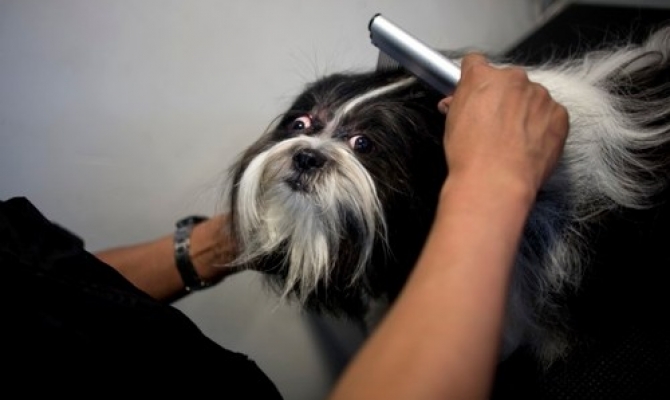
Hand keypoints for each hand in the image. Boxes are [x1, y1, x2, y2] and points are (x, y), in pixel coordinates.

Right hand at [439, 53, 568, 196]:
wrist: (495, 181)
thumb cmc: (471, 156)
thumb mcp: (451, 124)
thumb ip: (458, 104)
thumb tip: (457, 102)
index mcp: (482, 77)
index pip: (476, 63)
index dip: (474, 79)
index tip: (476, 92)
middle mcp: (513, 79)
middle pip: (508, 81)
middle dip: (502, 97)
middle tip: (494, 124)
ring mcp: (539, 95)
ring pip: (532, 97)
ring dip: (524, 111)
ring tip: (513, 140)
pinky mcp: (559, 114)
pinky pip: (551, 114)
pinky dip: (543, 126)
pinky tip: (529, 145)